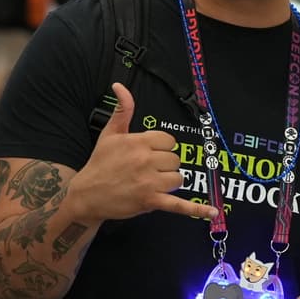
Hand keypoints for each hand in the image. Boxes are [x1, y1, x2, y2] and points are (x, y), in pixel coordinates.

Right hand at [78, 83, 216, 223]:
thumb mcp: (109, 133)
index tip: (149, 153)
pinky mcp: (151, 201)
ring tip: (151, 183)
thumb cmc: (99, 163)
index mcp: (139, 142)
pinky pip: (179, 205)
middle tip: (145, 170)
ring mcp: (150, 182)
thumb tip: (120, 86)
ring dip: (169, 181)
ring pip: (178, 178)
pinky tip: (212, 212)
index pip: (169, 141)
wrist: (87, 194)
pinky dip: (196, 209)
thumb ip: (122, 109)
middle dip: (164, 165)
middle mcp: (146, 160)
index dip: (162, 148)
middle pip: (175, 160)